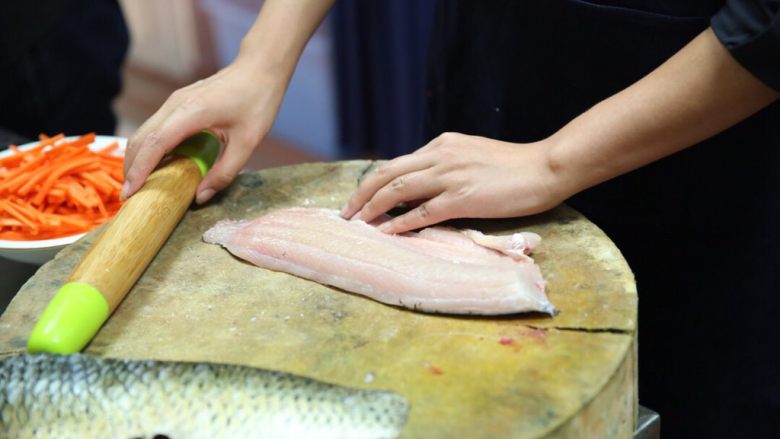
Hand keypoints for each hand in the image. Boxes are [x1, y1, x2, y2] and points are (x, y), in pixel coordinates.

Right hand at [122, 59, 285, 203]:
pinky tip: (155, 165)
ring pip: (144, 132)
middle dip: (131, 168)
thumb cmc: (257, 102)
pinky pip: (155, 128)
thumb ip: (225, 172)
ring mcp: (174, 101)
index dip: (139, 170)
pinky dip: (148, 148)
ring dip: (137, 158)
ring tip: (139, 185)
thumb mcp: (248, 143)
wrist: (259, 68)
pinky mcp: (178, 102)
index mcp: (192, 112)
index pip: (155, 143)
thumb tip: (200, 197)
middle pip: (140, 138)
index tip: (129, 194)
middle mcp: (176, 104)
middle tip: (130, 197)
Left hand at [341, 132, 568, 233]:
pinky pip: (421, 212)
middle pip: (387, 173)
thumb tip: (421, 190)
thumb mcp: (472, 156)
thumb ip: (446, 167)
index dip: (373, 182)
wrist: (545, 167)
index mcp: (442, 144)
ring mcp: (450, 175)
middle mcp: (440, 155)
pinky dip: (399, 223)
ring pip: (397, 190)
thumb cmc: (514, 166)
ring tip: (357, 225)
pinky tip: (386, 233)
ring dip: (372, 208)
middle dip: (361, 194)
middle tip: (345, 213)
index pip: (398, 163)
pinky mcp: (462, 197)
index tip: (360, 198)